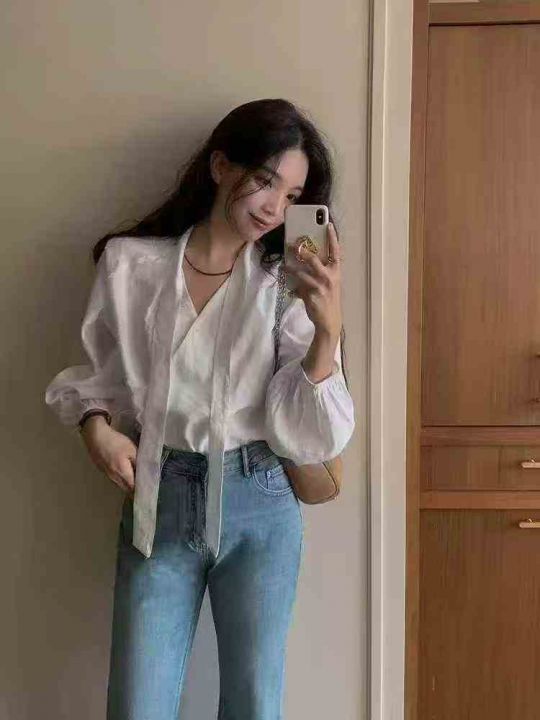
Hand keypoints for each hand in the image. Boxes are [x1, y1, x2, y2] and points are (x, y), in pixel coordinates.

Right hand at [80, 417, 137, 496]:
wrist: (95, 436)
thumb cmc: (115, 442)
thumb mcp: (132, 449)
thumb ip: (139, 462)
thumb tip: (145, 472)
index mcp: (122, 473)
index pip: (133, 488)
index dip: (140, 490)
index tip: (148, 491)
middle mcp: (114, 477)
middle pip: (126, 488)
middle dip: (134, 489)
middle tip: (143, 487)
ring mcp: (107, 474)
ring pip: (119, 484)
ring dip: (127, 484)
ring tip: (136, 481)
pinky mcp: (102, 470)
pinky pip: (114, 478)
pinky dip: (121, 479)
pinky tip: (124, 473)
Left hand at [285, 222, 341, 338]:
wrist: (329, 321)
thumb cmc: (328, 300)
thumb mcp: (329, 284)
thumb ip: (319, 273)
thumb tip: (305, 263)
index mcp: (336, 272)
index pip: (336, 251)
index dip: (332, 238)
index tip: (328, 225)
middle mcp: (330, 277)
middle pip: (313, 259)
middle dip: (301, 251)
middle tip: (292, 245)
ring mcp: (320, 286)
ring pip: (301, 273)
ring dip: (291, 269)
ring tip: (284, 267)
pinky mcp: (311, 295)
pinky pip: (298, 287)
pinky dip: (294, 288)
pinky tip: (291, 291)